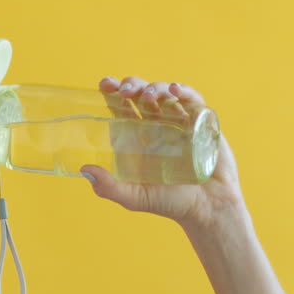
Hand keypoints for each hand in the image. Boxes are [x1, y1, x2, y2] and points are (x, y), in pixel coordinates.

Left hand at [81, 76, 246, 229]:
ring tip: (148, 96)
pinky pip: (192, 100)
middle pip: (141, 96)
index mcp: (137, 139)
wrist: (208, 208)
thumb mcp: (135, 198)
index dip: (113, 94)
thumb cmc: (170, 204)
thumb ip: (109, 188)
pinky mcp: (201, 122)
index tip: (105, 84)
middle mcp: (156, 127)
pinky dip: (184, 91)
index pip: (121, 110)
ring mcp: (179, 122)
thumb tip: (85, 169)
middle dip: (132, 86)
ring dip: (155, 88)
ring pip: (165, 94)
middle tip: (125, 90)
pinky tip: (175, 90)